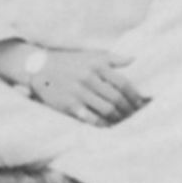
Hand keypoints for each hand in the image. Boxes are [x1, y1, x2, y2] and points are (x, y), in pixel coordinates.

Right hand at [31, 49, 145, 125]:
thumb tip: (134, 59)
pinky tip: (109, 126)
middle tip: (135, 116)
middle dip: (129, 109)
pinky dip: (103, 124)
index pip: (123, 83)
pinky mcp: (70, 105)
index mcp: (97, 65)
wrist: (40, 68)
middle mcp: (89, 78)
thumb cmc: (69, 62)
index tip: (141, 103)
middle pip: (116, 98)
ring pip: (107, 110)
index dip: (135, 95)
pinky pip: (92, 119)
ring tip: (125, 121)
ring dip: (119, 118)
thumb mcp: (90, 55)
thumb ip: (112, 58)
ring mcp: (79, 93)